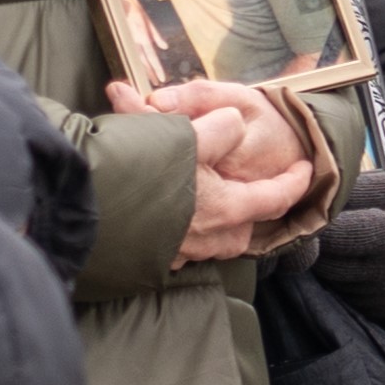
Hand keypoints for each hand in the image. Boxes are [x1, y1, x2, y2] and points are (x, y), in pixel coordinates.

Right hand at [114, 76, 324, 261]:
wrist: (77, 208)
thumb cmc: (137, 171)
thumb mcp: (186, 135)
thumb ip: (220, 128)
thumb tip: (233, 123)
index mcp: (224, 208)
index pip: (274, 198)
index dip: (294, 181)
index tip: (306, 169)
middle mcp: (204, 238)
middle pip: (241, 230)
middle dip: (245, 212)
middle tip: (240, 190)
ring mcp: (174, 254)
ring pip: (210, 243)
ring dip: (213, 224)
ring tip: (202, 202)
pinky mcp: (144, 261)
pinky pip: (174, 250)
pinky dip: (178, 234)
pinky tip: (163, 216)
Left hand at [310, 164, 384, 319]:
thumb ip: (356, 189)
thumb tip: (308, 196)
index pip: (333, 234)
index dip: (313, 219)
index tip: (308, 204)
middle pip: (323, 258)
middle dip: (316, 238)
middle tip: (321, 216)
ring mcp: (383, 298)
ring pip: (328, 275)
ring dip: (327, 256)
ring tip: (346, 233)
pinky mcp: (377, 310)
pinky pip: (341, 288)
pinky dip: (341, 271)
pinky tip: (359, 255)